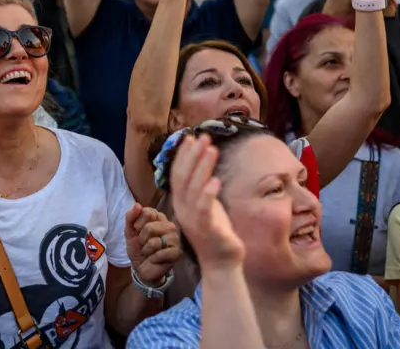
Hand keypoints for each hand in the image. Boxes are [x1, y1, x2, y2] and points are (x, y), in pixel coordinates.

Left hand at [125, 203, 180, 285]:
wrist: (141, 268)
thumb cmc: (138, 248)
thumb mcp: (129, 232)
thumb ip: (131, 217)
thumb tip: (137, 205)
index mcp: (159, 218)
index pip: (148, 212)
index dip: (138, 224)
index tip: (138, 231)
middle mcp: (169, 225)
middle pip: (150, 227)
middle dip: (141, 239)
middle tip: (144, 244)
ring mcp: (175, 238)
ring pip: (154, 241)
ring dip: (147, 249)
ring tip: (150, 252)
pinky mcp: (177, 252)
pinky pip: (160, 253)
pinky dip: (153, 258)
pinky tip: (155, 259)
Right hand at [169, 134, 244, 269]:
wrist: (221, 263)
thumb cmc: (215, 232)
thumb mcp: (206, 205)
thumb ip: (201, 187)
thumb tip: (203, 164)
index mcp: (182, 203)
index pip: (178, 174)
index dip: (182, 155)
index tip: (189, 137)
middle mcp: (184, 210)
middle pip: (184, 177)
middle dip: (192, 155)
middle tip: (202, 136)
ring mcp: (193, 220)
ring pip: (194, 189)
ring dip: (202, 167)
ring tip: (211, 149)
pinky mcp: (207, 230)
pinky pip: (204, 210)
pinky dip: (207, 194)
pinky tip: (215, 180)